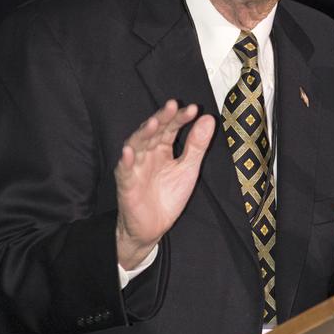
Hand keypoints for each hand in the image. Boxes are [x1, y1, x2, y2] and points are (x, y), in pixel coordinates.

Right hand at [115, 100, 215, 269]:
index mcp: (162, 148)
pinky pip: (125, 172)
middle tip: (172, 106)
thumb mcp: (188, 169)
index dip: (180, 117)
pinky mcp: (127, 185)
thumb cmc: (167, 195)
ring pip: (136, 146)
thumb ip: (197, 145)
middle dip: (162, 118)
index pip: (171, 127)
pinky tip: (129, 152)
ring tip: (152, 123)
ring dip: (143, 134)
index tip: (193, 109)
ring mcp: (135, 168)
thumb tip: (208, 119)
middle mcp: (147, 153)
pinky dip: (126, 162)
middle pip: (153, 131)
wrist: (153, 227)